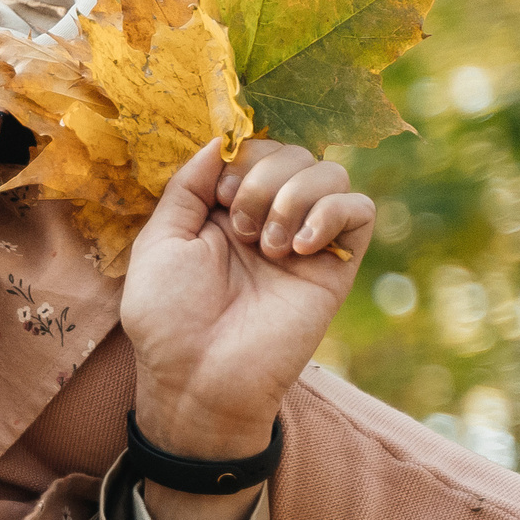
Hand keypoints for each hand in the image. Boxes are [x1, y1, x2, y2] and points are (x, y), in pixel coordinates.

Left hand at [122, 138, 373, 519]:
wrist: (198, 379)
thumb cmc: (168, 319)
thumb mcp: (159, 243)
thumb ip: (186, 188)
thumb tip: (219, 139)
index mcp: (226, 209)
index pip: (255, 147)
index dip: (241, 155)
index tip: (218, 193)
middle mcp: (268, 217)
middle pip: (295, 151)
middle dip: (263, 175)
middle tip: (239, 228)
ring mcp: (304, 240)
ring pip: (331, 171)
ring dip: (293, 194)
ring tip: (265, 245)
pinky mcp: (334, 267)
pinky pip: (359, 210)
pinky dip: (330, 214)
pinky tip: (295, 248)